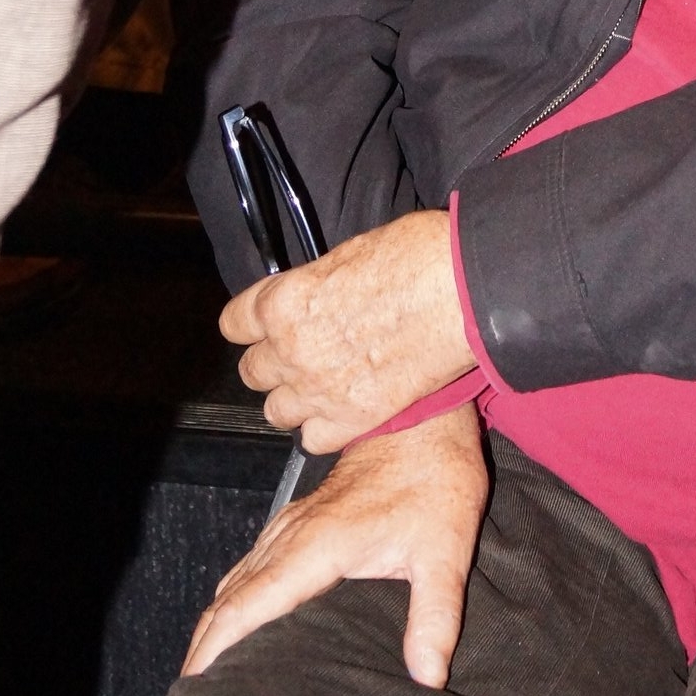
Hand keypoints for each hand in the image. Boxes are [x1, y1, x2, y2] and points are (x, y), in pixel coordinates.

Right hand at [183, 405, 488, 685]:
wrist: (428, 417)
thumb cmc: (436, 476)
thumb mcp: (445, 550)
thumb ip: (436, 614)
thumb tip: (428, 676)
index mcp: (317, 546)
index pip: (246, 605)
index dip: (215, 649)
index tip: (194, 686)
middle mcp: (294, 532)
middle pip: (228, 597)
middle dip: (204, 646)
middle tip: (193, 695)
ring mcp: (294, 521)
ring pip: (236, 578)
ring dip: (216, 622)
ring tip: (206, 669)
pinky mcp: (302, 516)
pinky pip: (253, 562)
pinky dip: (234, 596)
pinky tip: (239, 617)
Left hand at [222, 208, 474, 450]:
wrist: (461, 291)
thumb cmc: (415, 257)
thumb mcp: (348, 255)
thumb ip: (315, 286)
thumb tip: (313, 297)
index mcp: (283, 302)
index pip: (234, 323)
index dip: (252, 323)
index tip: (265, 323)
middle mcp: (290, 350)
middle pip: (252, 371)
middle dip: (275, 361)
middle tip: (304, 352)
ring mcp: (318, 390)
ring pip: (276, 411)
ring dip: (295, 398)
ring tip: (324, 384)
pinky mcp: (351, 420)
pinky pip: (311, 439)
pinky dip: (324, 427)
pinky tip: (345, 407)